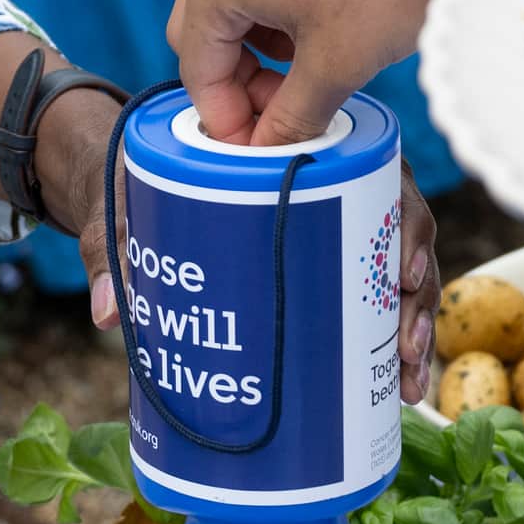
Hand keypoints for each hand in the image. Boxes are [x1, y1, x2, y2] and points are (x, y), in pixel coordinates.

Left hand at [40, 79, 436, 395]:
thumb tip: (109, 315)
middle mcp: (325, 177)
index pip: (371, 169)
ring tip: (408, 379)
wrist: (128, 183)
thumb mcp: (123, 200)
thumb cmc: (135, 178)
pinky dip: (388, 332)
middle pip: (394, 224)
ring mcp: (327, 219)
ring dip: (411, 320)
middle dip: (414, 291)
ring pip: (390, 263)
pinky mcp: (319, 257)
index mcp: (292, 142)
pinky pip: (369, 289)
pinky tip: (397, 381)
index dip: (398, 221)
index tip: (402, 275)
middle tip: (407, 348)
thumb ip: (114, 247)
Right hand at [173, 0, 523, 149]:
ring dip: (263, 44)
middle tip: (287, 115)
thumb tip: (267, 151)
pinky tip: (333, 23)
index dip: (225, 120)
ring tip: (318, 69)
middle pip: (207, 28)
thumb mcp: (338, 64)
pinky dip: (284, 4)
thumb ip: (290, 119)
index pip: (198, 66)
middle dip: (241, 81)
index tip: (256, 149)